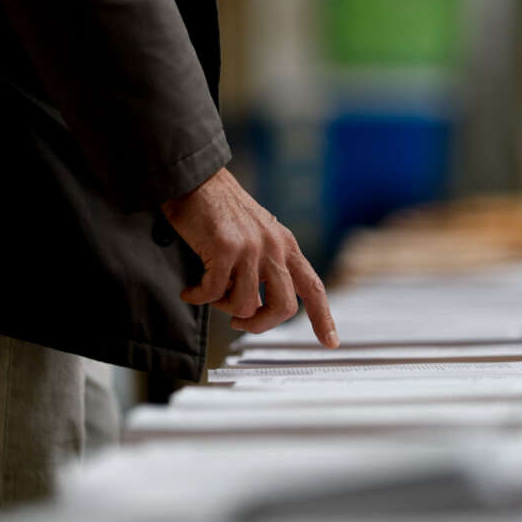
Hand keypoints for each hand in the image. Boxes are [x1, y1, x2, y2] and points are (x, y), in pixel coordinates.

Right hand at [161, 168, 338, 345]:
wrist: (196, 179)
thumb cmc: (220, 211)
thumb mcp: (256, 236)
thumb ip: (265, 267)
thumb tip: (256, 308)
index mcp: (286, 245)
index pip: (313, 287)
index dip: (324, 318)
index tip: (331, 343)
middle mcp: (274, 247)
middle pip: (283, 308)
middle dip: (259, 324)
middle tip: (238, 324)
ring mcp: (252, 248)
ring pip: (244, 305)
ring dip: (222, 307)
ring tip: (208, 292)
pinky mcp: (225, 249)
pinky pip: (212, 293)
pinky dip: (198, 297)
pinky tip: (189, 291)